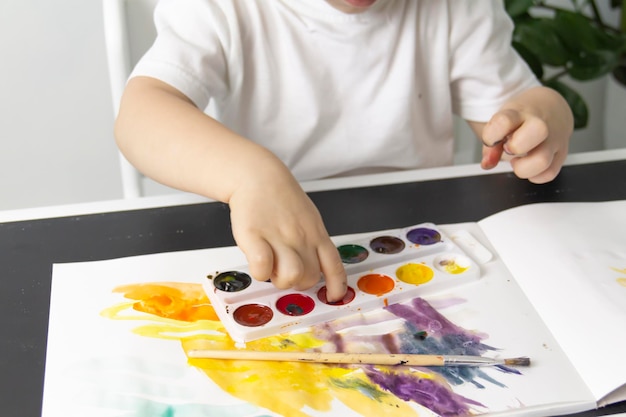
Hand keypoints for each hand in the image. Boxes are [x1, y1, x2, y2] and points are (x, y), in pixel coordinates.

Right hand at [228, 166, 347, 301]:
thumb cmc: (282, 199)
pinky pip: (263, 268)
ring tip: (271, 266)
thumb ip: (313, 243)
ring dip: (279, 279)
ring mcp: (279, 237)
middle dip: (297, 282)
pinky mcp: (255, 236)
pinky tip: (257, 262)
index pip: (335, 266)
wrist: (259, 176)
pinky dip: (260, 272)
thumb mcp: (308, 218)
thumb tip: (317, 266)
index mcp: (316, 234)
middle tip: (284, 269)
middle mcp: (301, 238)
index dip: (337, 286)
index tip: (334, 296)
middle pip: (309, 278)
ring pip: (291, 277)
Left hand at [480, 87, 572, 183]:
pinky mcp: (562, 154)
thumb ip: (490, 143)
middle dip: (516, 146)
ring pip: (543, 160)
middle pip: (537, 131)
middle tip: (508, 149)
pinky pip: (549, 173)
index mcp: (519, 113)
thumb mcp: (501, 120)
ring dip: (523, 167)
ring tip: (518, 161)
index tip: (490, 141)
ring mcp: (554, 139)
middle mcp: (540, 124)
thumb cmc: (522, 116)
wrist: (550, 108)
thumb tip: (487, 163)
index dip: (491, 135)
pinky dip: (535, 176)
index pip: (504, 121)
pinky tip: (529, 166)